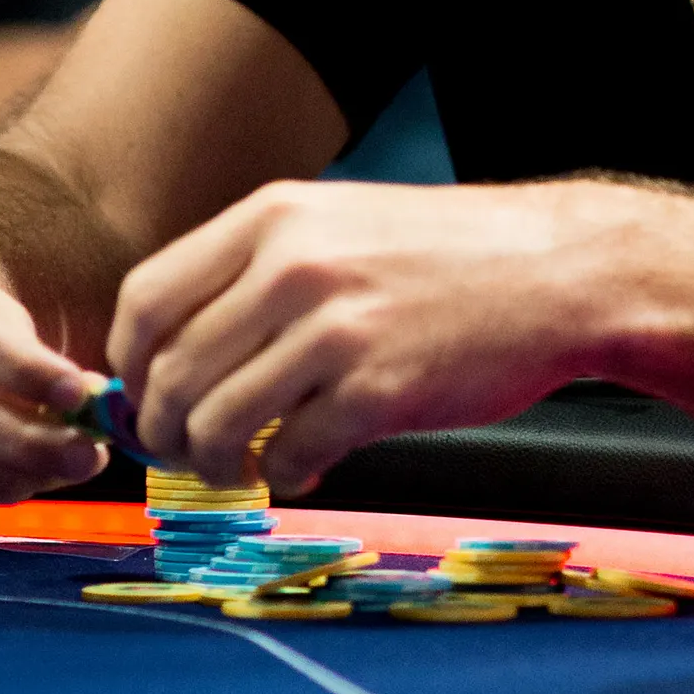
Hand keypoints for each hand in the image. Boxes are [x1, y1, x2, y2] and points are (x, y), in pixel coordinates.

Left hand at [109, 178, 621, 494]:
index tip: (145, 395)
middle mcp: (293, 267)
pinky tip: (309, 466)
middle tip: (188, 452)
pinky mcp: (378, 392)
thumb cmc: (451, 255)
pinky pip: (286, 456)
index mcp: (275, 217)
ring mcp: (335, 331)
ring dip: (216, 464)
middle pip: (169, 373)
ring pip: (214, 424)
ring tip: (246, 466)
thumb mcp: (342, 223)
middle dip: (166, 431)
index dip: (129, 364)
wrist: (563, 271)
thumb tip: (176, 351)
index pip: (146, 300)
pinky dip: (284, 475)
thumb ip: (262, 269)